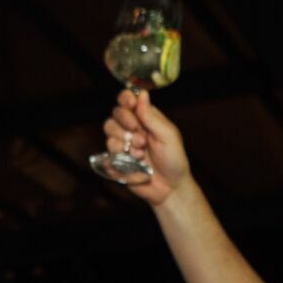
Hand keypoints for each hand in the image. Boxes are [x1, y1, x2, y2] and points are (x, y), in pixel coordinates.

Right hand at [102, 89, 190, 203]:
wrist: (170, 188)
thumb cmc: (174, 160)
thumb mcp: (168, 136)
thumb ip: (152, 117)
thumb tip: (141, 94)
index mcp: (145, 117)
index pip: (127, 99)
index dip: (125, 98)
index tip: (130, 104)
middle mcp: (131, 128)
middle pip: (115, 113)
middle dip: (126, 123)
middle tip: (141, 138)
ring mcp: (122, 143)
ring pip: (109, 131)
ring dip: (125, 142)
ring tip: (141, 154)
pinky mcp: (116, 158)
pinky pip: (108, 151)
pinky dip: (121, 157)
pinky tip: (136, 164)